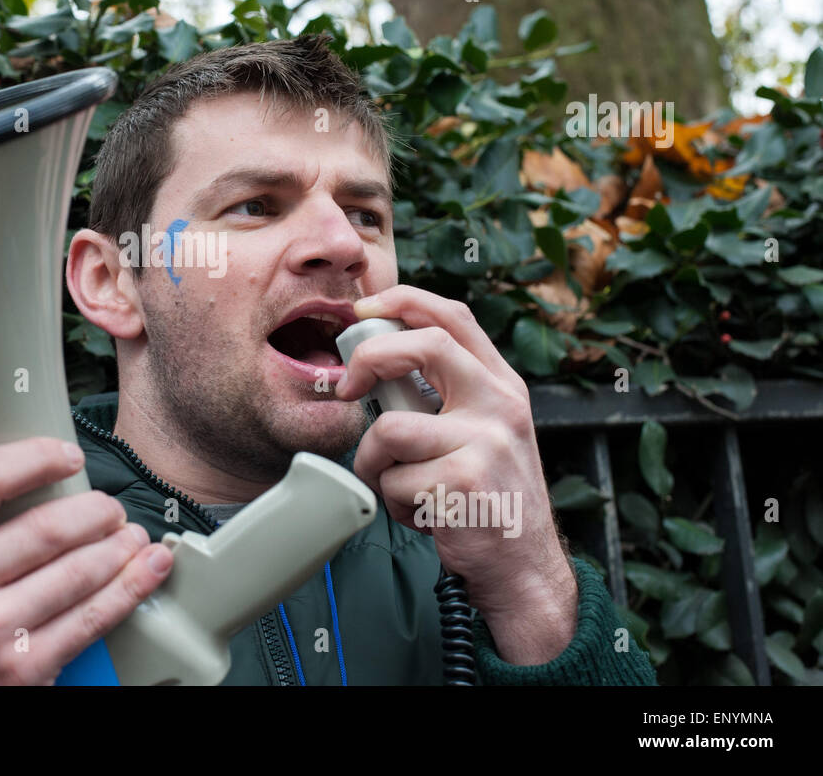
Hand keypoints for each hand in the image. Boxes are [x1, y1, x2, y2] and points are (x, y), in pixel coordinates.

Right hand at [0, 437, 173, 683]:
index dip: (34, 458)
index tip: (62, 454)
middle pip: (44, 526)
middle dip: (93, 508)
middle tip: (107, 506)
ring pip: (77, 569)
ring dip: (118, 545)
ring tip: (130, 533)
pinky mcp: (22, 671)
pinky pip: (91, 619)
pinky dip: (129, 589)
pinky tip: (146, 569)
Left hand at [334, 285, 576, 663]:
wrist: (522, 568)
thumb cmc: (485, 498)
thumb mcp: (483, 431)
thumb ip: (445, 394)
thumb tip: (376, 361)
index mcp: (501, 385)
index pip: (453, 316)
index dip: (402, 302)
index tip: (363, 313)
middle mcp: (500, 404)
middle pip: (423, 345)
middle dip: (370, 361)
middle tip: (349, 389)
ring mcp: (486, 442)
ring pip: (389, 428)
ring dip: (376, 463)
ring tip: (402, 485)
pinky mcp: (464, 482)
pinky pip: (393, 480)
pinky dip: (393, 502)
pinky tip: (422, 515)